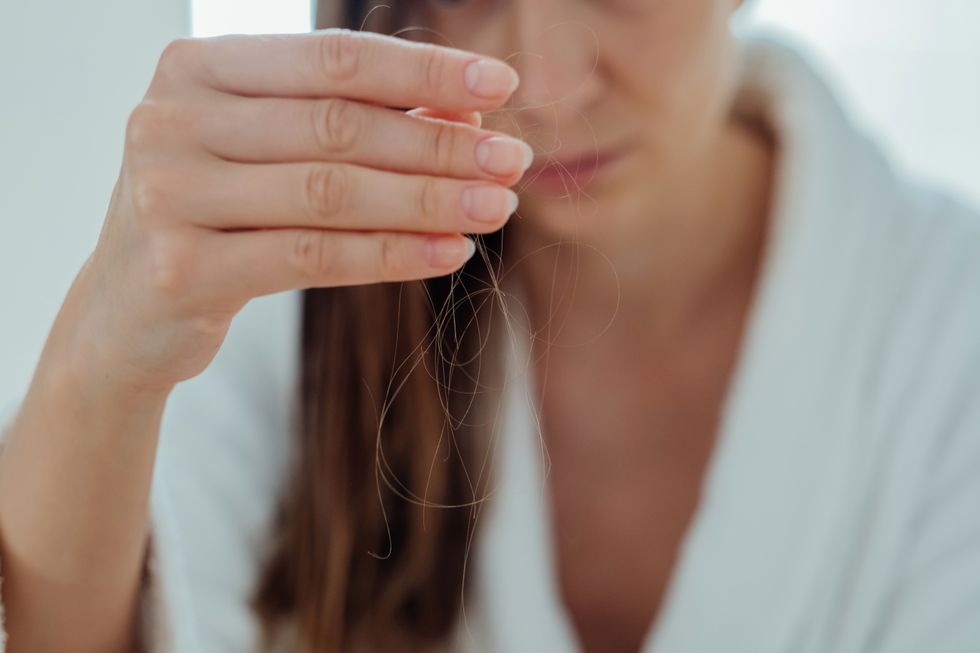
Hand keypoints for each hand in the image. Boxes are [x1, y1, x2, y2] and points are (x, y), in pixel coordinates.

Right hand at [54, 28, 529, 393]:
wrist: (128, 310)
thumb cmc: (216, 216)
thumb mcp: (271, 153)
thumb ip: (352, 122)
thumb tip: (465, 110)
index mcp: (196, 69)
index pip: (332, 59)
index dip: (423, 71)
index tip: (500, 83)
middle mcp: (171, 120)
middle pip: (339, 127)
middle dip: (440, 145)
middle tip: (513, 161)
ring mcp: (168, 194)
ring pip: (330, 193)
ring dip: (429, 201)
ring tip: (496, 207)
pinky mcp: (182, 268)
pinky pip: (313, 257)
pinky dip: (392, 254)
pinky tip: (450, 253)